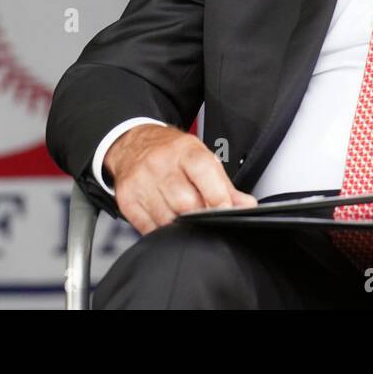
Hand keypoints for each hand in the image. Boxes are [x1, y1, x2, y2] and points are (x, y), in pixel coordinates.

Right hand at [104, 124, 257, 233]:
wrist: (134, 143)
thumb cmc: (171, 152)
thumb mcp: (201, 158)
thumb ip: (224, 185)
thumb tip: (246, 206)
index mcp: (184, 150)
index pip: (203, 171)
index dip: (217, 195)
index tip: (226, 211)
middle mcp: (160, 163)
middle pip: (185, 202)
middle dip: (199, 216)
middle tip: (203, 217)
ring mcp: (141, 181)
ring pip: (166, 218)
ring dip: (179, 226)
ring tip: (182, 216)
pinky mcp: (126, 198)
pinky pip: (148, 227)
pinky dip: (160, 230)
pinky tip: (165, 218)